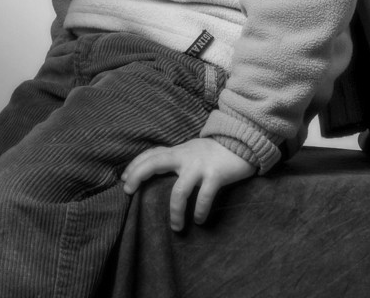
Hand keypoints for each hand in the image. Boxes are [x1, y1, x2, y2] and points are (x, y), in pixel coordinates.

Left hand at [121, 138, 255, 230]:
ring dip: (175, 213)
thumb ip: (179, 158)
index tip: (124, 179)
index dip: (135, 164)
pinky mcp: (216, 175)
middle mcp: (187, 156)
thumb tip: (159, 171)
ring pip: (179, 191)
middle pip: (156, 162)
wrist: (245, 140)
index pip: (152, 153)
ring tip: (177, 228)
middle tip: (128, 192)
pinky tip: (199, 220)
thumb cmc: (218, 150)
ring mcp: (201, 165)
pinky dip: (199, 211)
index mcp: (181, 151)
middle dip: (138, 176)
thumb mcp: (195, 150)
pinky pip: (204, 197)